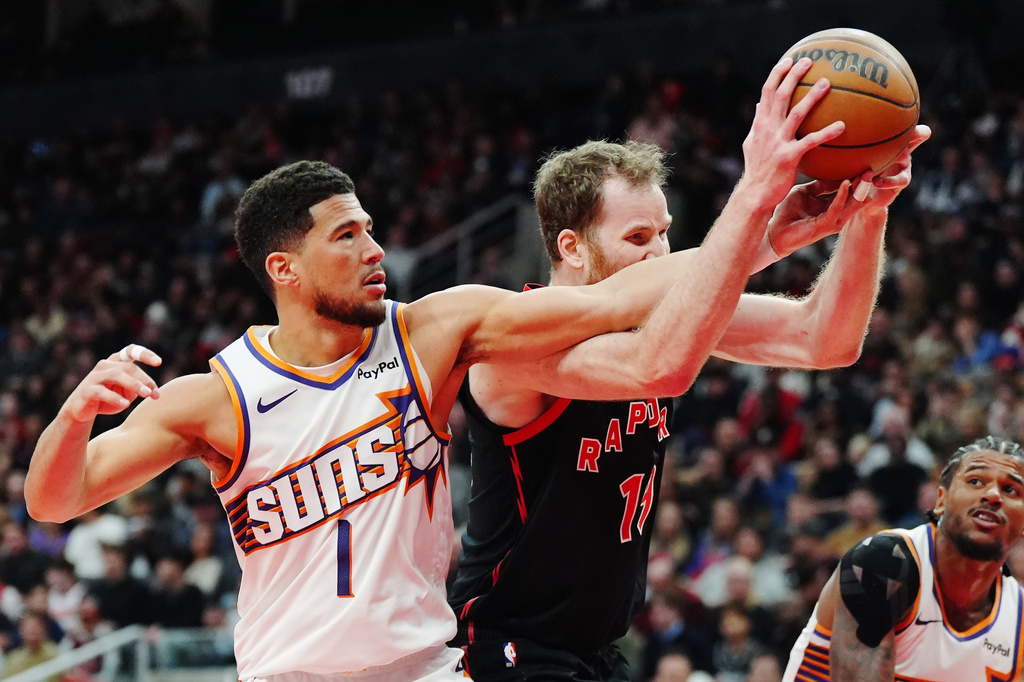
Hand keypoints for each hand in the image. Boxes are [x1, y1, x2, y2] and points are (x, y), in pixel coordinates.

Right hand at [63, 344, 161, 421]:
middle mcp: (105, 366)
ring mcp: (94, 377)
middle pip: (129, 367)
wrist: (82, 411)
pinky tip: (126, 404)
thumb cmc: (109, 399)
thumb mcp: (127, 394)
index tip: (159, 362)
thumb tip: (148, 390)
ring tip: (146, 395)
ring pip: (116, 375)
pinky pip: (102, 392)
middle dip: (144, 379)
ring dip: (133, 384)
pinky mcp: (86, 390)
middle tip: (154, 393)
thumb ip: (137, 389)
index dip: (145, 354)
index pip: (131, 351)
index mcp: (116, 362)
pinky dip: (115, 398)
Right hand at [741, 57, 846, 205]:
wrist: (755, 194)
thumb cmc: (757, 170)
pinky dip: (827, 132)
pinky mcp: (788, 157)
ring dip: (812, 97)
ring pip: (796, 114)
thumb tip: (759, 104)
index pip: (767, 92)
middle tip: (810, 61)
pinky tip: (843, 126)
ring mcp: (777, 143)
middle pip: (780, 96)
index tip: (790, 59)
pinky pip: (811, 141)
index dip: (778, 74)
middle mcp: (767, 130)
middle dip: (794, 76)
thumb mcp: (751, 144)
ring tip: (827, 83)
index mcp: (760, 124)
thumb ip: (757, 123)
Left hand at [765, 125, 931, 255]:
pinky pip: (836, 208)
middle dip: (870, 183)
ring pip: (853, 203)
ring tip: (867, 172)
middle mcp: (838, 213)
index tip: (875, 160)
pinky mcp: (824, 226)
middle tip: (878, 165)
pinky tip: (845, 182)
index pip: (854, 189)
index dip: (864, 176)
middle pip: (860, 196)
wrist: (773, 233)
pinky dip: (842, 195)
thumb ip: (821, 182)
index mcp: (835, 205)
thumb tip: (833, 164)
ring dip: (860, 188)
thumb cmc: (788, 212)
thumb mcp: (807, 192)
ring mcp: (833, 221)